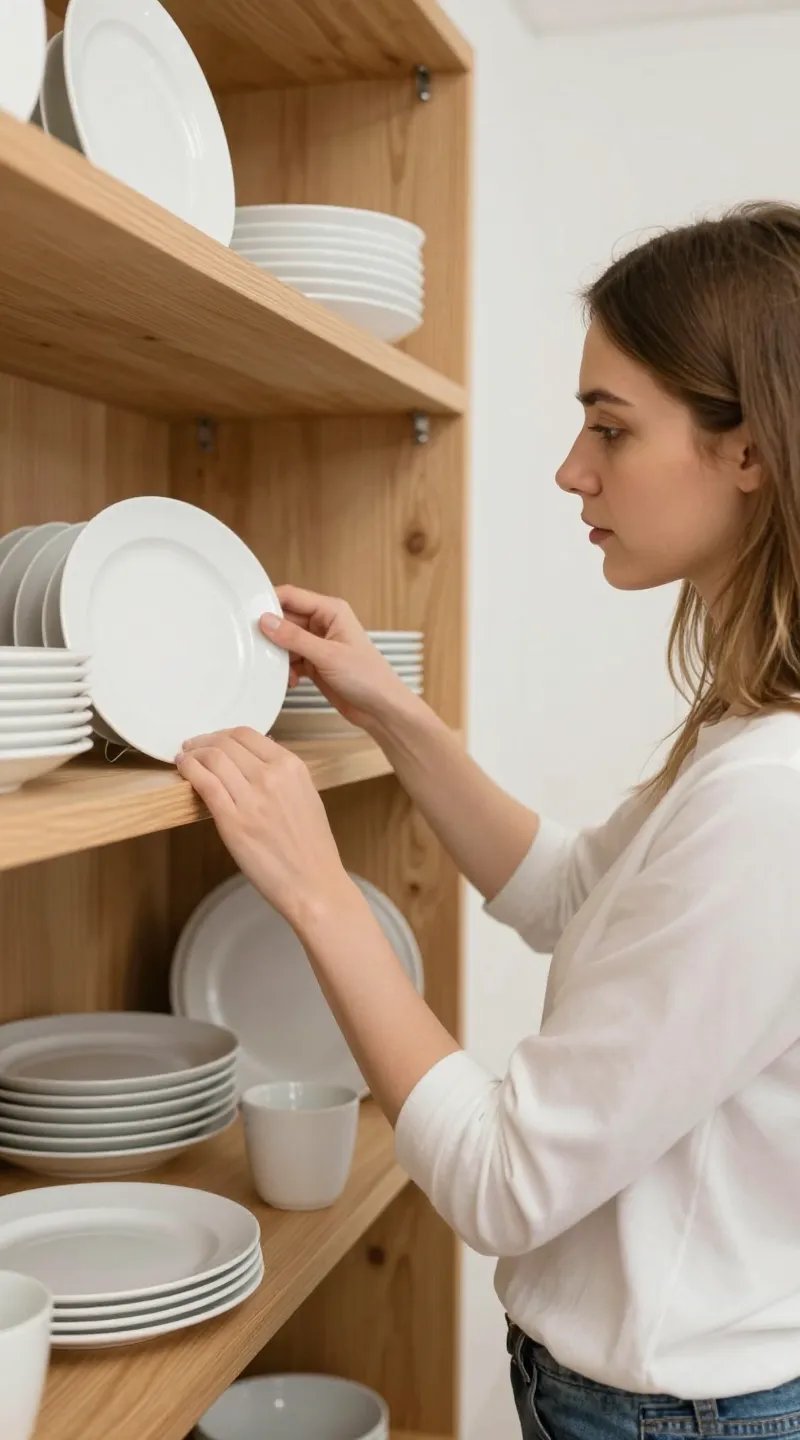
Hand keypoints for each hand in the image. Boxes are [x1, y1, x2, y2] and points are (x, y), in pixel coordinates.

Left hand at [176, 727, 351, 931]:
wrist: (314, 883)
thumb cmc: (311, 847)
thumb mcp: (306, 796)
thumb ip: (283, 773)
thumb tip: (258, 752)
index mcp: (292, 767)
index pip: (247, 734)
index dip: (222, 733)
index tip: (212, 740)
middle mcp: (272, 776)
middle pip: (226, 742)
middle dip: (204, 741)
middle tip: (192, 747)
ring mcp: (252, 798)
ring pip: (213, 758)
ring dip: (193, 754)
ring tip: (184, 758)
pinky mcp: (233, 821)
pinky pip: (205, 783)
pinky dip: (189, 770)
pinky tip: (183, 770)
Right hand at [261, 586, 416, 729]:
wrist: (381, 709)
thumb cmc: (368, 677)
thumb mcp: (328, 655)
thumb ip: (295, 638)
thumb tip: (267, 621)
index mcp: (331, 611)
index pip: (292, 596)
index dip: (269, 602)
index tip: (248, 613)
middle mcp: (324, 623)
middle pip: (285, 619)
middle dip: (271, 633)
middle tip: (254, 645)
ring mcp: (318, 644)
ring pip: (285, 641)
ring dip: (278, 655)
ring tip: (274, 667)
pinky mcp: (315, 663)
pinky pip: (291, 659)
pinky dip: (286, 670)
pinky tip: (290, 681)